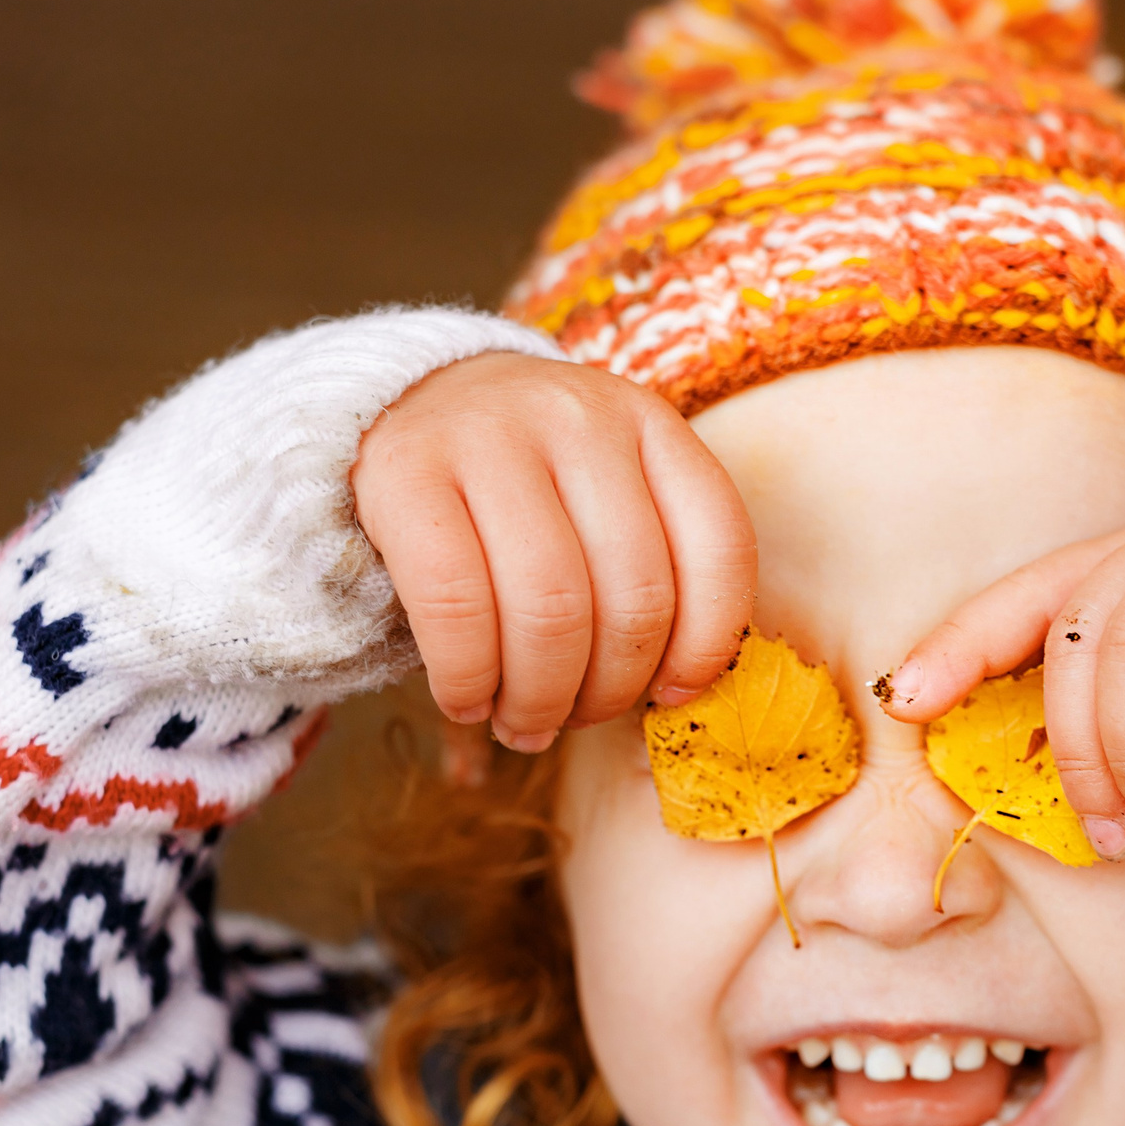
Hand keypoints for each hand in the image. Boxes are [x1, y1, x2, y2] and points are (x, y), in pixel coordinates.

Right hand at [352, 353, 756, 750]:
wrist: (404, 404)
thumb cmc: (525, 485)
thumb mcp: (604, 494)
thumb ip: (649, 567)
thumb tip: (671, 696)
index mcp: (651, 425)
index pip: (720, 546)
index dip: (705, 646)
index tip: (670, 695)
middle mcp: (581, 419)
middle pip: (634, 596)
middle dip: (610, 691)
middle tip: (578, 717)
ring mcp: (492, 436)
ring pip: (550, 609)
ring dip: (540, 697)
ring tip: (524, 721)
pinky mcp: (407, 471)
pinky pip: (456, 605)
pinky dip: (468, 677)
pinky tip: (467, 699)